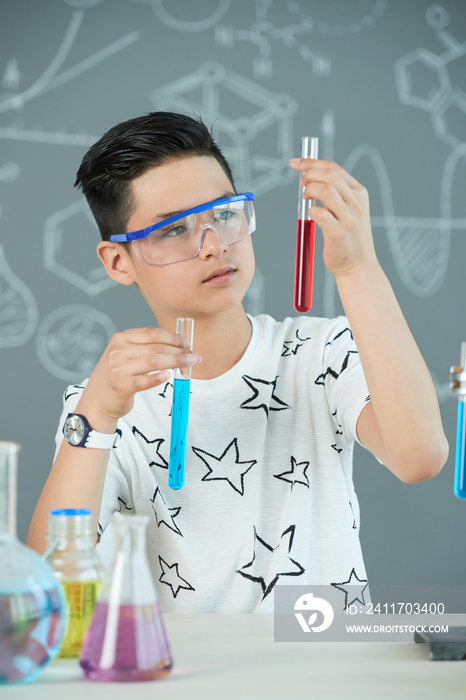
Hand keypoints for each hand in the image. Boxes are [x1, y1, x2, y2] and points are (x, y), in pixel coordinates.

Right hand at [76, 327, 200, 427]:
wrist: (96, 401)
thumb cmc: (116, 376)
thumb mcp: (125, 355)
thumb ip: (146, 348)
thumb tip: (180, 345)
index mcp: (121, 338)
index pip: (152, 333)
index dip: (173, 337)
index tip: (187, 343)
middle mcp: (118, 351)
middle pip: (156, 347)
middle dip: (180, 351)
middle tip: (194, 356)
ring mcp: (118, 369)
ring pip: (154, 361)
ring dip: (176, 362)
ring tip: (190, 364)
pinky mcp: (121, 386)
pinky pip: (144, 381)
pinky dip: (158, 377)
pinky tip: (168, 375)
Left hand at [289, 159, 377, 276]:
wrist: (358, 265)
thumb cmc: (348, 237)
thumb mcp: (348, 209)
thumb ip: (334, 192)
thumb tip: (309, 172)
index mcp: (359, 193)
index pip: (334, 168)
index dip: (312, 162)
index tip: (296, 163)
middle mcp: (357, 203)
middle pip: (329, 175)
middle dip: (309, 174)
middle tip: (301, 183)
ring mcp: (349, 219)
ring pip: (325, 190)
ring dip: (309, 191)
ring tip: (306, 199)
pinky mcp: (339, 234)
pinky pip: (319, 214)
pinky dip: (310, 211)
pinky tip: (312, 216)